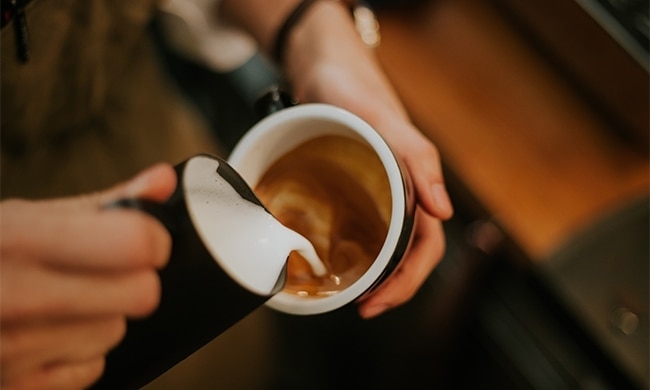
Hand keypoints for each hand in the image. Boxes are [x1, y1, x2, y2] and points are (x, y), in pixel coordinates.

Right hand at [0, 163, 175, 389]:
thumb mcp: (27, 218)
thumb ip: (104, 203)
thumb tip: (163, 181)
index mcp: (20, 241)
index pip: (136, 244)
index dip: (152, 240)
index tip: (144, 240)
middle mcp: (15, 297)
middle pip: (140, 294)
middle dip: (131, 280)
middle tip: (102, 271)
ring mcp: (12, 351)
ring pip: (116, 332)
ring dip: (101, 318)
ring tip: (60, 303)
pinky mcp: (16, 388)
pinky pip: (92, 369)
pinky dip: (78, 354)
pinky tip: (47, 334)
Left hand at [281, 3, 453, 317]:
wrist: (322, 67)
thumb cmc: (355, 90)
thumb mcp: (387, 122)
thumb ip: (418, 161)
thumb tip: (444, 213)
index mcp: (416, 184)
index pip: (426, 247)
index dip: (407, 281)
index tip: (378, 302)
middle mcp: (401, 192)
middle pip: (408, 253)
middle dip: (392, 287)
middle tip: (362, 307)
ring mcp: (379, 192)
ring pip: (388, 244)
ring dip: (377, 274)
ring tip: (354, 293)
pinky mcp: (357, 187)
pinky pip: (365, 225)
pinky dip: (357, 250)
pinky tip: (339, 259)